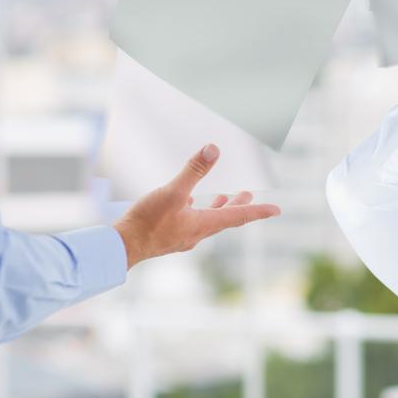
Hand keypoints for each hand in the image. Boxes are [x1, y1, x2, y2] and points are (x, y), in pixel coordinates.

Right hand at [113, 144, 280, 268]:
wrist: (121, 247)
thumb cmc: (147, 222)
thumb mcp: (172, 192)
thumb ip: (193, 171)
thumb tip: (214, 150)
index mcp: (204, 225)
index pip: (239, 216)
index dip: (258, 211)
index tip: (276, 210)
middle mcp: (197, 233)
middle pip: (225, 218)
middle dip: (239, 205)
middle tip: (251, 196)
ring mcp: (182, 236)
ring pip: (207, 220)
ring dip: (218, 208)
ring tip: (223, 197)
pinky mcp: (168, 236)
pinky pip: (189, 222)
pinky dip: (195, 211)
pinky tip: (186, 202)